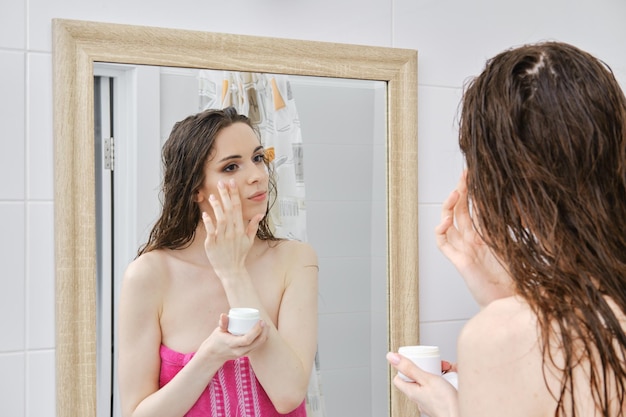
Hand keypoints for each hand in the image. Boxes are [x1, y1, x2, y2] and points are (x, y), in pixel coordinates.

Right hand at [198, 313, 268, 362]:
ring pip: (258, 345)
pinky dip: (262, 339)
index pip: (247, 339)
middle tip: (265, 322)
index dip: (256, 330)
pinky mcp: (246, 353)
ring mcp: (243, 354)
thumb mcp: (218, 331)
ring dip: (264, 335)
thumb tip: (223, 314)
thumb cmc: (217, 339)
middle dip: (263, 332)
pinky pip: (257, 346)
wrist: (215, 354)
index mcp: (232, 344)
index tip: (260, 321)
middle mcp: (239, 351)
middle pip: (256, 343)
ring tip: (267, 326)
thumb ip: (223, 323)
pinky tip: (264, 332)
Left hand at [201, 180, 263, 276]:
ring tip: (212, 195)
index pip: (238, 208)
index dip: (235, 195)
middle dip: (226, 195)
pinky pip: (211, 231)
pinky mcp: (212, 244)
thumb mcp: (249, 240)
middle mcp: (232, 232)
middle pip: (229, 210)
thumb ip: (253, 226)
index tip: (232, 184)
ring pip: (220, 219)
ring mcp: (222, 238)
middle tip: (222, 183)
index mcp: (240, 229)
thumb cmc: (239, 255)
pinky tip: (205, 214)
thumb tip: (259, 214)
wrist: (231, 270)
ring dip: (217, 207)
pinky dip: (209, 223)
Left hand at [387, 352, 458, 416]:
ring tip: (446, 371)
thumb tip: (391, 357)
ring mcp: (428, 402)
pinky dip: (442, 383)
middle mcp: (418, 399)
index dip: (404, 368)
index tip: (413, 360)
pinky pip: (437, 390)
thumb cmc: (446, 402)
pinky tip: (450, 381)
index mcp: (411, 392)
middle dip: (425, 368)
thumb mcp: (427, 378)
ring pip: (427, 383)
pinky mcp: (438, 404)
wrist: (461, 416)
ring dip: (436, 375)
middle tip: (434, 365)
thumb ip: (409, 368)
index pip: (399, 378)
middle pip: (415, 379)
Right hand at [435, 171, 513, 306]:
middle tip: (464, 174)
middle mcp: (473, 240)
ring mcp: (464, 249)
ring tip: (456, 193)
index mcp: (488, 236)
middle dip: (461, 190)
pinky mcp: (459, 261)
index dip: (475, 191)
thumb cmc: (519, 281)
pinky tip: (445, 221)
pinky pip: (443, 243)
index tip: (477, 174)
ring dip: (449, 207)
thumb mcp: (522, 246)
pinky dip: (440, 231)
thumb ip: (523, 230)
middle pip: (461, 210)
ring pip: (449, 223)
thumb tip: (530, 208)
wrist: (513, 302)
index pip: (477, 207)